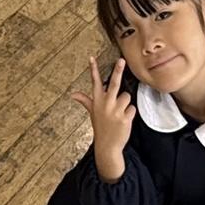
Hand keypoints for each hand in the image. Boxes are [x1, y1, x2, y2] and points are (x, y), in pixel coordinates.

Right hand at [71, 57, 135, 179]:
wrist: (107, 146)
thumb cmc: (101, 128)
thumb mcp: (92, 113)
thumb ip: (85, 101)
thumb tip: (73, 94)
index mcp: (97, 101)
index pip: (95, 82)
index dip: (93, 69)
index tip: (92, 58)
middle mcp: (106, 104)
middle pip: (114, 83)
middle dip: (117, 70)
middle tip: (121, 60)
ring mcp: (115, 111)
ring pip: (127, 97)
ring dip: (125, 104)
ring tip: (119, 114)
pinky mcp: (125, 118)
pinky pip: (132, 109)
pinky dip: (130, 114)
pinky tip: (124, 121)